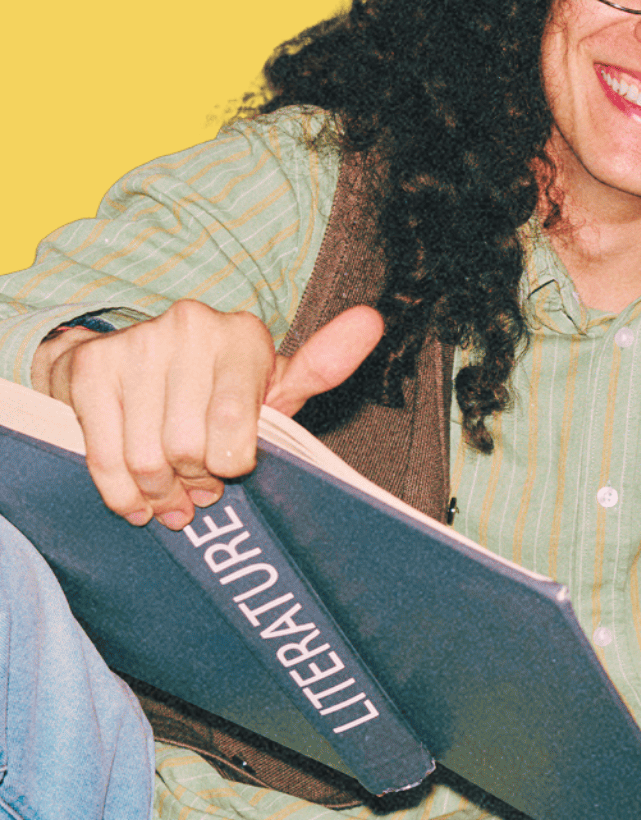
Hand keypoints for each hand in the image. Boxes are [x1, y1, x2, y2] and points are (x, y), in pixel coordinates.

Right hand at [37, 300, 384, 528]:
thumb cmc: (215, 389)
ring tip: (170, 491)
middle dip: (195, 481)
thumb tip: (372, 320)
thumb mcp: (270, 384)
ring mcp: (136, 345)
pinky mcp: (90, 369)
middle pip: (191, 449)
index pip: (238, 429)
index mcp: (244, 336)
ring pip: (149, 459)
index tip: (231, 468)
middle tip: (198, 484)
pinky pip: (106, 457)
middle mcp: (191, 328)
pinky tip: (135, 499)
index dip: (231, 464)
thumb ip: (321, 367)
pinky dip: (121, 493)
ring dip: (159, 491)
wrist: (126, 365)